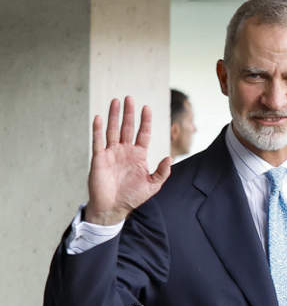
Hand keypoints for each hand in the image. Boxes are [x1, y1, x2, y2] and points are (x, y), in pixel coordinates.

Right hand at [85, 96, 171, 225]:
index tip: (147, 107)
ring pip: (113, 130)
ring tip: (115, 101)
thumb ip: (162, 172)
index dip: (145, 121)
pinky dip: (98, 129)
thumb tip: (170, 158)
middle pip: (127, 128)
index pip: (143, 134)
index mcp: (138, 155)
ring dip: (114, 116)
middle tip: (129, 97)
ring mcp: (111, 153)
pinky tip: (99, 117)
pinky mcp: (99, 158)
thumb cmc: (133, 196)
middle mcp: (125, 151)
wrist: (113, 208)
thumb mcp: (152, 185)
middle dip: (129, 113)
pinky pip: (98, 141)